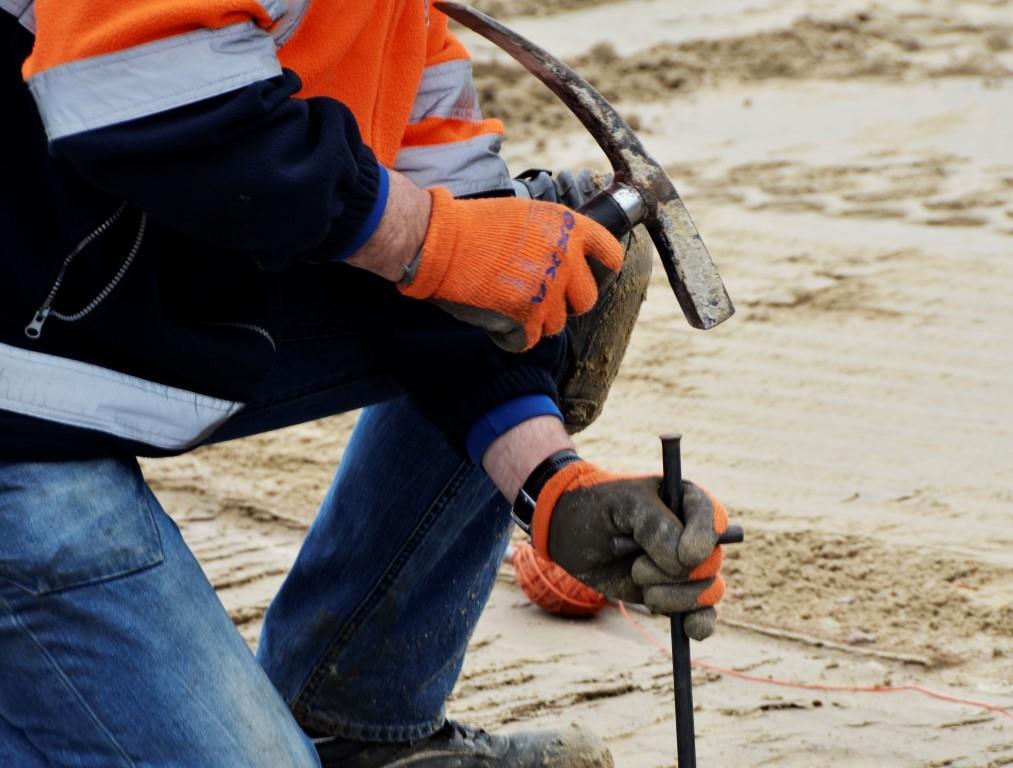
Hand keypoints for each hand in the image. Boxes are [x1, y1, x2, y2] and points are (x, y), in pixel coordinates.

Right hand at [398, 188, 623, 352]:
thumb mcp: (526, 214)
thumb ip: (553, 236)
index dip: (602, 268)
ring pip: (557, 324)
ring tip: (510, 306)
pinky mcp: (526, 317)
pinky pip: (530, 340)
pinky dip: (514, 337)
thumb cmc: (474, 224)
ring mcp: (548, 291)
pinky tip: (498, 322)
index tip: (588, 275)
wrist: (442, 241)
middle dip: (566, 302)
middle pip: (586, 300)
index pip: (610, 254)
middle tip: (541, 297)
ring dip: (537, 320)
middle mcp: (566, 259)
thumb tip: (566, 255)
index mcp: (570, 228)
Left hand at [532, 461, 727, 639]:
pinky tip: (690, 629)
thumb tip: (686, 561)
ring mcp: (685, 566)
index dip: (704, 540)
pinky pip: (702, 614)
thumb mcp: (624, 504)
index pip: (714, 519)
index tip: (684, 556)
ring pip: (708, 590)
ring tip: (639, 583)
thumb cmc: (598, 509)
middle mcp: (693, 534)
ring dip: (675, 597)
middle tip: (638, 569)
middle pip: (710, 562)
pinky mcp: (674, 593)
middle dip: (675, 573)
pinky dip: (700, 623)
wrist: (571, 534)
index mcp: (686, 502)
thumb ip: (657, 526)